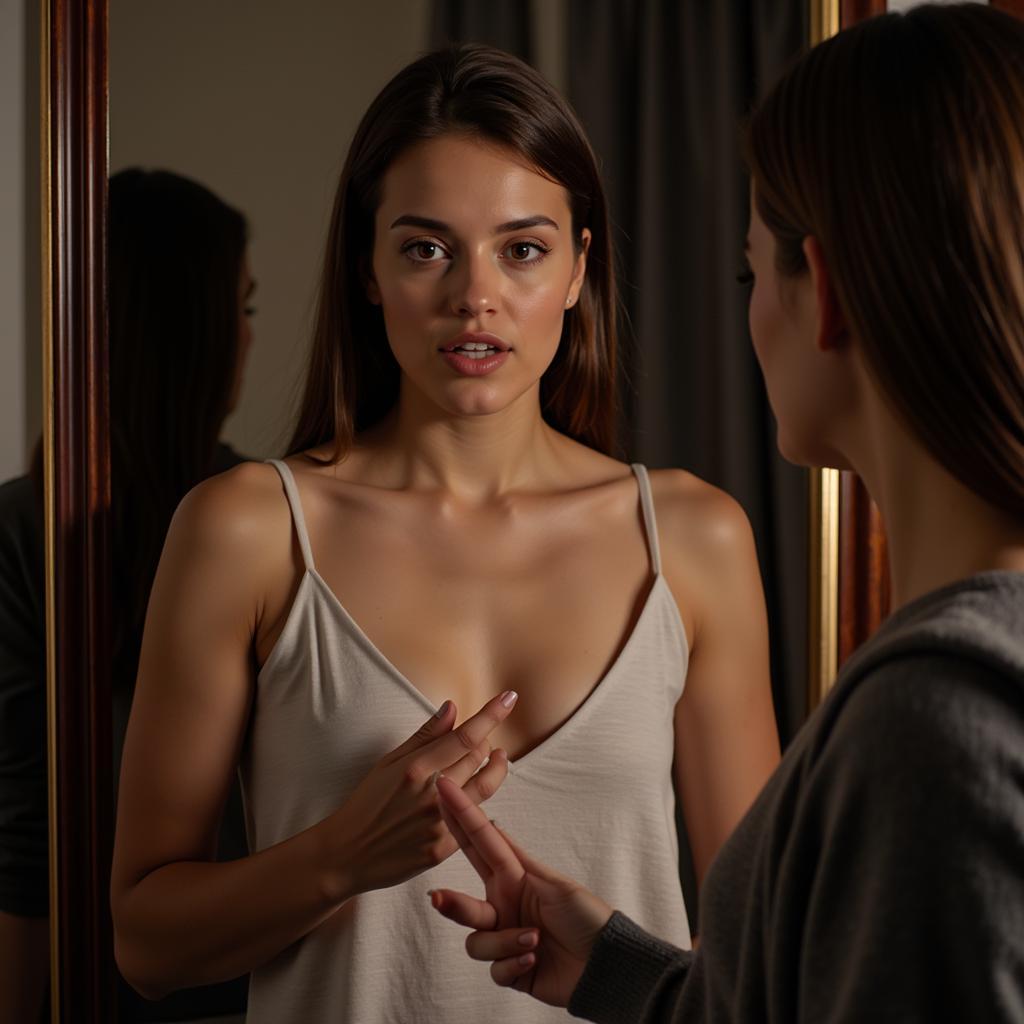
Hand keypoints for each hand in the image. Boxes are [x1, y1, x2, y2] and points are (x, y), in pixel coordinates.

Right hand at [330, 692, 516, 894]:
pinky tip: (476, 793)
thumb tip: (452, 708)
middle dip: (488, 742)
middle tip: (486, 736)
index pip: (465, 736)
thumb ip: (424, 736)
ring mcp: (440, 823)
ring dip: (497, 768)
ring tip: (498, 757)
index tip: (509, 698)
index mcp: (417, 768)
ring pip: (486, 788)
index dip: (491, 715)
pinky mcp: (443, 848)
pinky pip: (474, 819)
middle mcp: (432, 794)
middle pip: (479, 758)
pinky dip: (480, 801)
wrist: (346, 854)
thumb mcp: (388, 762)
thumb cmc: (366, 803)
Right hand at [429, 776, 613, 1007]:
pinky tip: (534, 958)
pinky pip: (495, 970)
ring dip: (504, 942)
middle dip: (452, 903)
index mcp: (514, 878)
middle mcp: (504, 907)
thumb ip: (520, 860)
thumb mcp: (555, 882)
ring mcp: (505, 939)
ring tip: (535, 940)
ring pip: (476, 942)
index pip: (481, 842)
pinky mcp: (511, 971)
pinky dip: (514, 964)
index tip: (443, 787)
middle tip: (438, 897)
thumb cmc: (587, 916)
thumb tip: (494, 825)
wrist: (606, 962)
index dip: (462, 815)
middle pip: (466, 904)